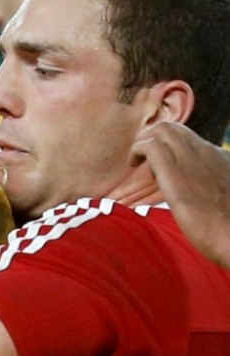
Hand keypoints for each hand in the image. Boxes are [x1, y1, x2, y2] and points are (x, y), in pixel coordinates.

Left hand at [130, 122, 229, 267]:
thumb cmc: (229, 228)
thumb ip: (214, 186)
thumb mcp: (224, 197)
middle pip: (174, 128)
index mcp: (220, 159)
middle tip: (142, 158)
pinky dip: (138, 151)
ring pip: (162, 130)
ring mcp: (191, 161)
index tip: (159, 162)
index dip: (170, 146)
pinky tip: (134, 165)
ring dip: (143, 141)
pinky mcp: (175, 173)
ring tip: (136, 161)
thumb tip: (202, 191)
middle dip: (152, 136)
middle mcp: (207, 153)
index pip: (190, 138)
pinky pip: (151, 145)